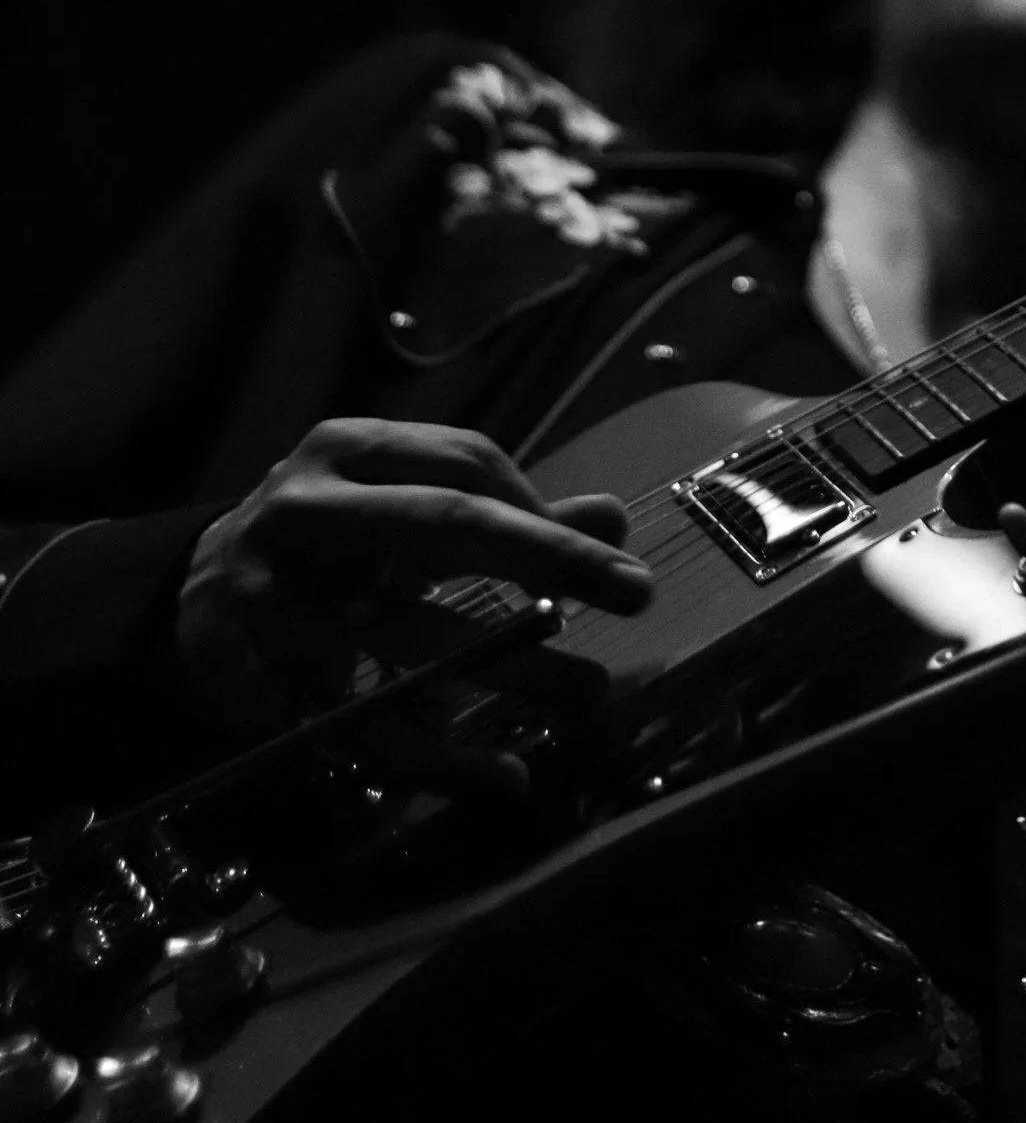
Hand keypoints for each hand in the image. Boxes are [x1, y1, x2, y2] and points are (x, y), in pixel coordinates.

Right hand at [176, 417, 649, 748]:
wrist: (188, 597)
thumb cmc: (326, 540)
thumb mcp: (395, 502)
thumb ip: (501, 510)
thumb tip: (614, 517)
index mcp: (344, 451)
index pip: (463, 461)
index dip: (539, 509)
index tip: (607, 557)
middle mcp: (307, 514)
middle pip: (440, 526)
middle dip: (545, 557)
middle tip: (634, 591)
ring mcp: (281, 603)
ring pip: (409, 637)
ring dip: (512, 668)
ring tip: (587, 692)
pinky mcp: (266, 689)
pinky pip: (367, 730)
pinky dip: (443, 760)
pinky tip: (506, 775)